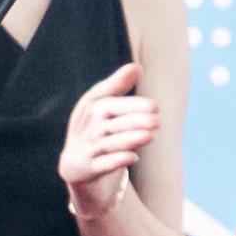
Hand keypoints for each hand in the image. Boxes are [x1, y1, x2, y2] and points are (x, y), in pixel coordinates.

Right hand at [60, 61, 157, 214]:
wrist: (78, 168)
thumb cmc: (98, 131)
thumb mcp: (104, 108)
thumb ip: (117, 87)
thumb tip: (137, 67)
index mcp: (89, 109)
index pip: (106, 101)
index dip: (129, 103)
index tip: (155, 105)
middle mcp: (85, 127)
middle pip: (109, 122)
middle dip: (133, 120)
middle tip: (157, 119)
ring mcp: (84, 149)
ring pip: (108, 143)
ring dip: (129, 138)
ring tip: (150, 135)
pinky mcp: (85, 169)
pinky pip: (101, 165)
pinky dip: (116, 160)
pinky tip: (134, 157)